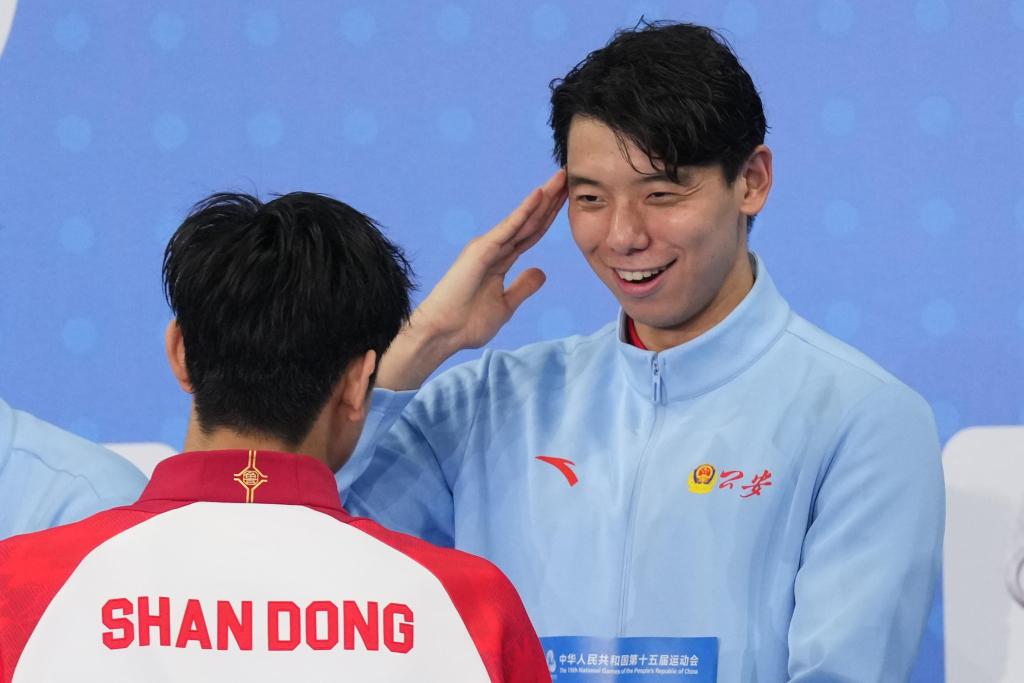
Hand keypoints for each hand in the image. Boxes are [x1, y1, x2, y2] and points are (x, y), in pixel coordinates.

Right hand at [376, 170, 566, 389]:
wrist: (443, 332)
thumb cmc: (468, 322)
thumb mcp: (506, 304)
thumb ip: (523, 286)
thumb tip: (541, 272)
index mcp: (500, 259)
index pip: (531, 233)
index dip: (550, 216)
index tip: (568, 199)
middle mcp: (494, 247)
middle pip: (530, 221)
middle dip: (551, 200)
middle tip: (569, 177)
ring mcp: (487, 246)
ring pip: (522, 219)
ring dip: (543, 198)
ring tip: (561, 178)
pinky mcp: (482, 250)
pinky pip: (508, 228)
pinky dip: (524, 211)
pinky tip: (540, 195)